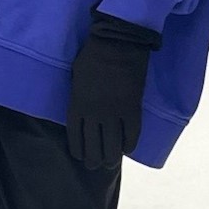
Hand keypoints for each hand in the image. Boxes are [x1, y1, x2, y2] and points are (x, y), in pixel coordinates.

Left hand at [66, 14, 160, 169]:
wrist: (117, 42)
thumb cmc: (92, 56)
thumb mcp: (75, 77)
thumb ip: (77, 97)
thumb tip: (81, 109)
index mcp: (77, 106)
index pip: (76, 138)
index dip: (78, 151)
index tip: (81, 157)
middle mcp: (94, 114)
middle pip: (93, 147)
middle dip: (94, 160)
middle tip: (96, 165)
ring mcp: (114, 113)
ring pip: (112, 146)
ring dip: (111, 158)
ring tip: (110, 163)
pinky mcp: (132, 109)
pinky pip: (131, 134)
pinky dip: (129, 145)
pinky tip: (127, 149)